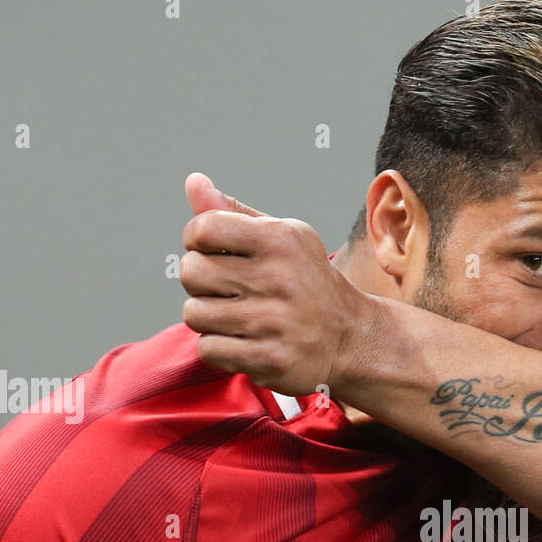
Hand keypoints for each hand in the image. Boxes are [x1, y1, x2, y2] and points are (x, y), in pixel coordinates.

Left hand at [179, 172, 370, 396]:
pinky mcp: (269, 359)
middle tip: (223, 289)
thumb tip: (193, 181)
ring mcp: (274, 323)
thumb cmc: (307, 283)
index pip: (202, 228)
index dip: (195, 240)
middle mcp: (279, 279)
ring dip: (207, 317)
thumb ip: (234, 213)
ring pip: (194, 313)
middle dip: (198, 282)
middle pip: (191, 271)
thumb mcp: (282, 239)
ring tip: (233, 316)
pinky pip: (209, 348)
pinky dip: (218, 347)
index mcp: (281, 240)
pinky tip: (242, 341)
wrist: (351, 339)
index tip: (211, 251)